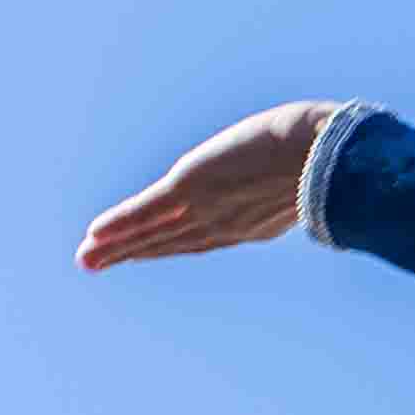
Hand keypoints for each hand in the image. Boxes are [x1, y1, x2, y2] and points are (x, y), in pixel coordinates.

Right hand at [80, 106, 346, 270]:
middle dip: (130, 252)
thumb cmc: (329, 152)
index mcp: (253, 222)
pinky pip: (147, 211)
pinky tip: (96, 235)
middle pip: (167, 242)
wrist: (325, 151)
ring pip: (152, 233)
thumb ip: (305, 176)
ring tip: (85, 258)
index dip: (165, 246)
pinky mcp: (191, 188)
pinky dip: (121, 224)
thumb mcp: (311, 168)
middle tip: (94, 263)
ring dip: (115, 246)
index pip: (198, 238)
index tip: (140, 251)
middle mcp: (225, 221)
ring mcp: (207, 208)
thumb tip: (326, 165)